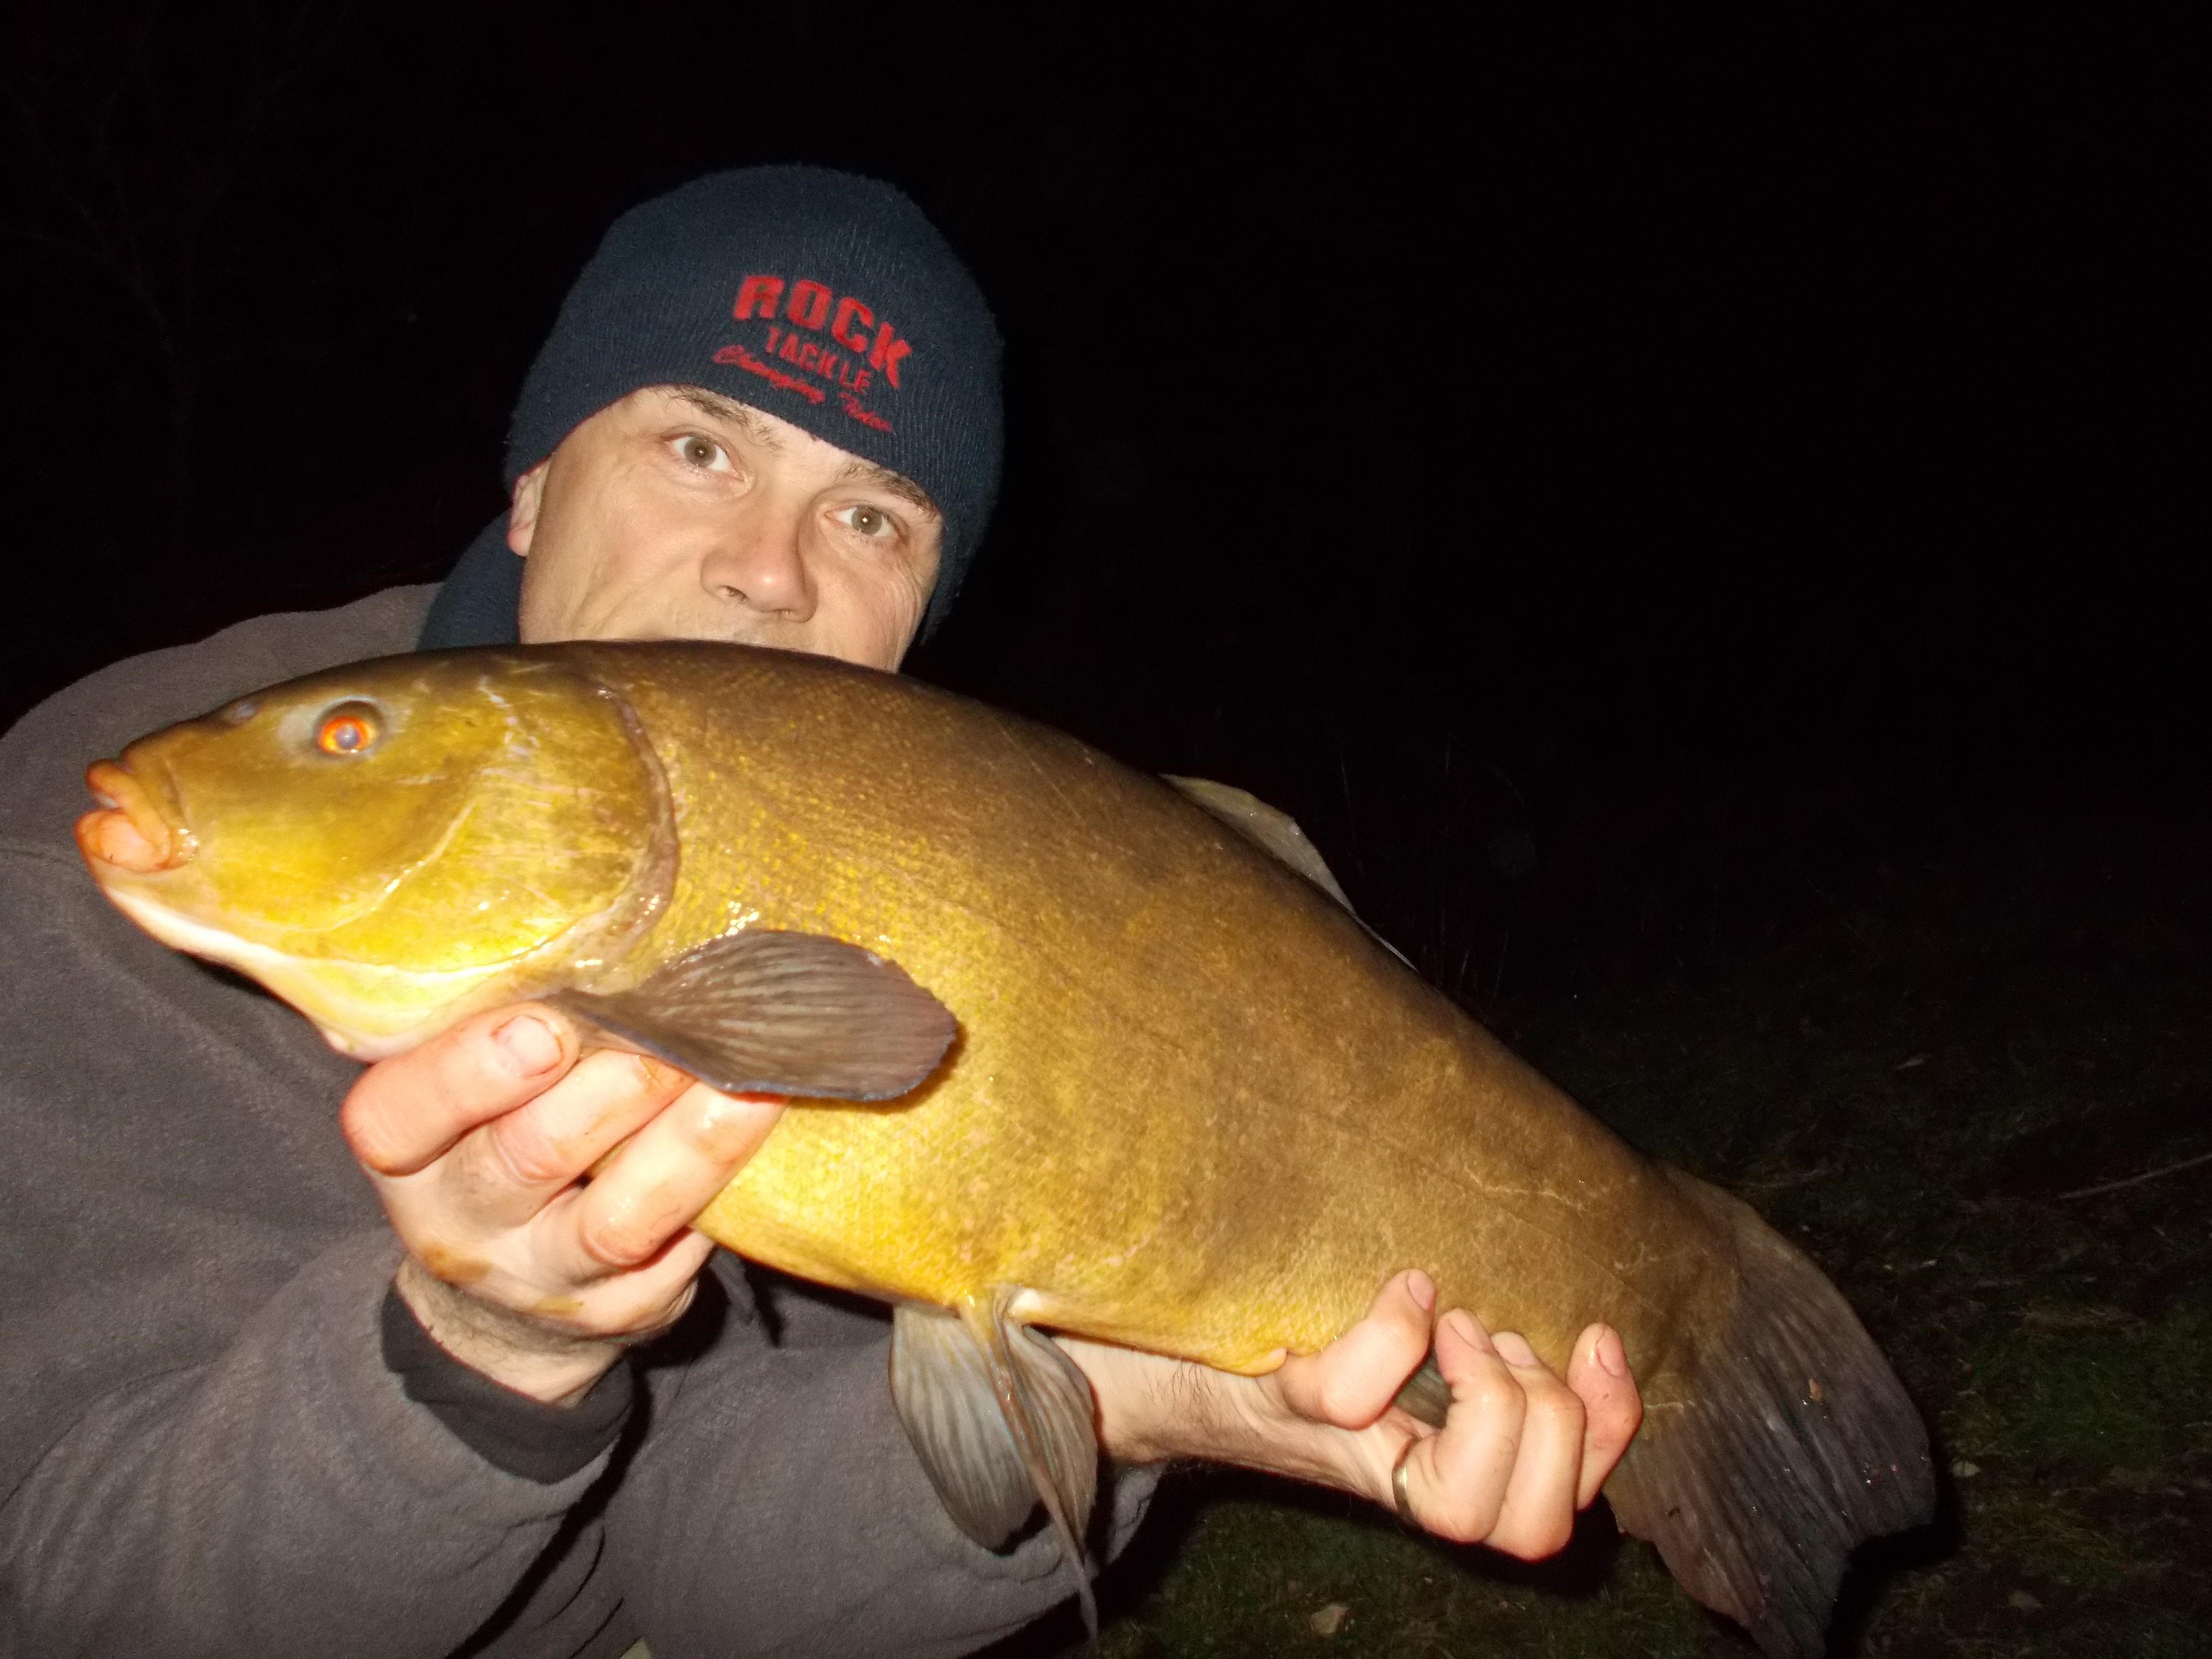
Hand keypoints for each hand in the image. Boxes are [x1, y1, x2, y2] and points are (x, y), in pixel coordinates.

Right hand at [340, 1004, 783, 1403]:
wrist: (504, 1312)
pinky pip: (677, 1254)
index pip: (396, 1116)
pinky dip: (721, 1190)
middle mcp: (462, 1225)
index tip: (547, 1024)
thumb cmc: (492, 1152)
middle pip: (528, 1156)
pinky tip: (758, 1133)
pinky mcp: (622, 1312)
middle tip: (676, 1031)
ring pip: (618, 1218)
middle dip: (613, 1085)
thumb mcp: (459, 1102)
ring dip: (691, 1142)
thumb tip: (580, 929)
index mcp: (405, 1154)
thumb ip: (493, 1030)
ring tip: (745, 1080)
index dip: (468, 1069)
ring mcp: (544, 1280)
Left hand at [1061, 1271, 1641, 1559]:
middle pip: (1531, 1526)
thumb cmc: (1277, 1332)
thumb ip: (1457, 1333)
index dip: (1610, 1433)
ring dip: (1492, 1399)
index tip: (1597, 1337)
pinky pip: (1351, 1396)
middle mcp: (1398, 1475)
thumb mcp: (1384, 1328)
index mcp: (1439, 1459)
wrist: (1149, 1356)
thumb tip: (1567, 1309)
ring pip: (1460, 1506)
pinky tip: (1397, 1289)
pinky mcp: (1280, 1402)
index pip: (1560, 1505)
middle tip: (1490, 1338)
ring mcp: (1342, 1447)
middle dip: (1550, 1421)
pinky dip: (1390, 1334)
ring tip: (1453, 1326)